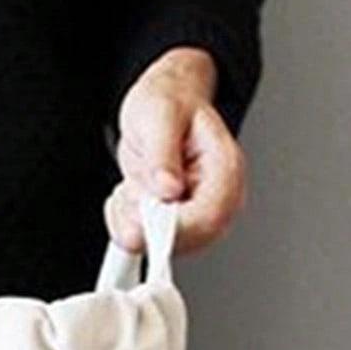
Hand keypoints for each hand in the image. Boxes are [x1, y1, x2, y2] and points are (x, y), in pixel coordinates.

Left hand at [105, 47, 247, 256]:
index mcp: (226, 169)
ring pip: (161, 247)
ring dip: (132, 219)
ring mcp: (197, 217)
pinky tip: (128, 196)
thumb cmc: (169, 102)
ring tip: (132, 184)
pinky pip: (144, 244)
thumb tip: (168, 189)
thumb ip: (163, 154)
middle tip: (130, 190)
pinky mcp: (176, 227)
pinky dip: (124, 223)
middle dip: (146, 221)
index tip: (142, 214)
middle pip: (188, 240)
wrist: (162, 105)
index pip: (209, 217)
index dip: (173, 226)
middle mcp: (218, 199)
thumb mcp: (160, 115)